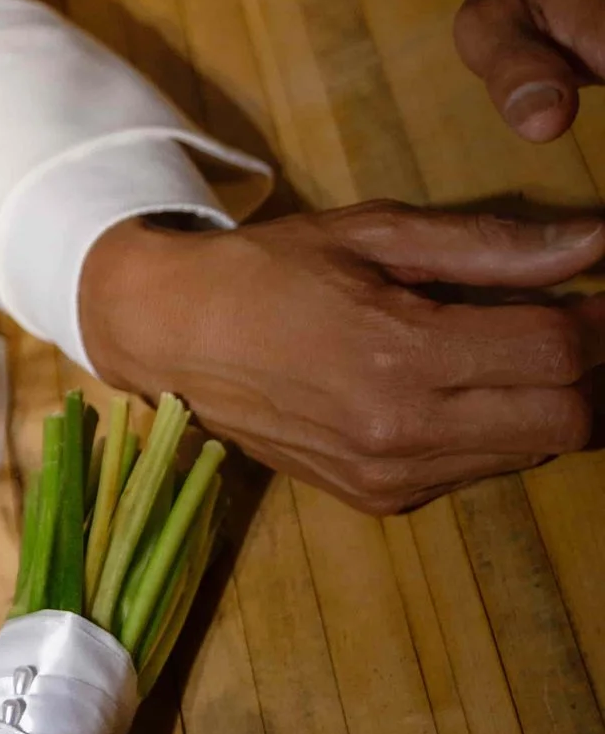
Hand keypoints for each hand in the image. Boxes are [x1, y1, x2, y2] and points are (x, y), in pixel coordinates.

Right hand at [78, 203, 604, 513]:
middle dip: (585, 371)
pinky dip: (492, 430)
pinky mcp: (378, 499)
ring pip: (532, 450)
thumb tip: (596, 241)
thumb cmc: (270, 269)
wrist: (172, 337)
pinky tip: (455, 389)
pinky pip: (479, 471)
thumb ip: (490, 246)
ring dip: (543, 401)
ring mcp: (390, 474)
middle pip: (566, 418)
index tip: (598, 291)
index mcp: (400, 351)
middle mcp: (402, 428)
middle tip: (569, 326)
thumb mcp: (375, 234)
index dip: (598, 319)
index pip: (556, 350)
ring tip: (505, 352)